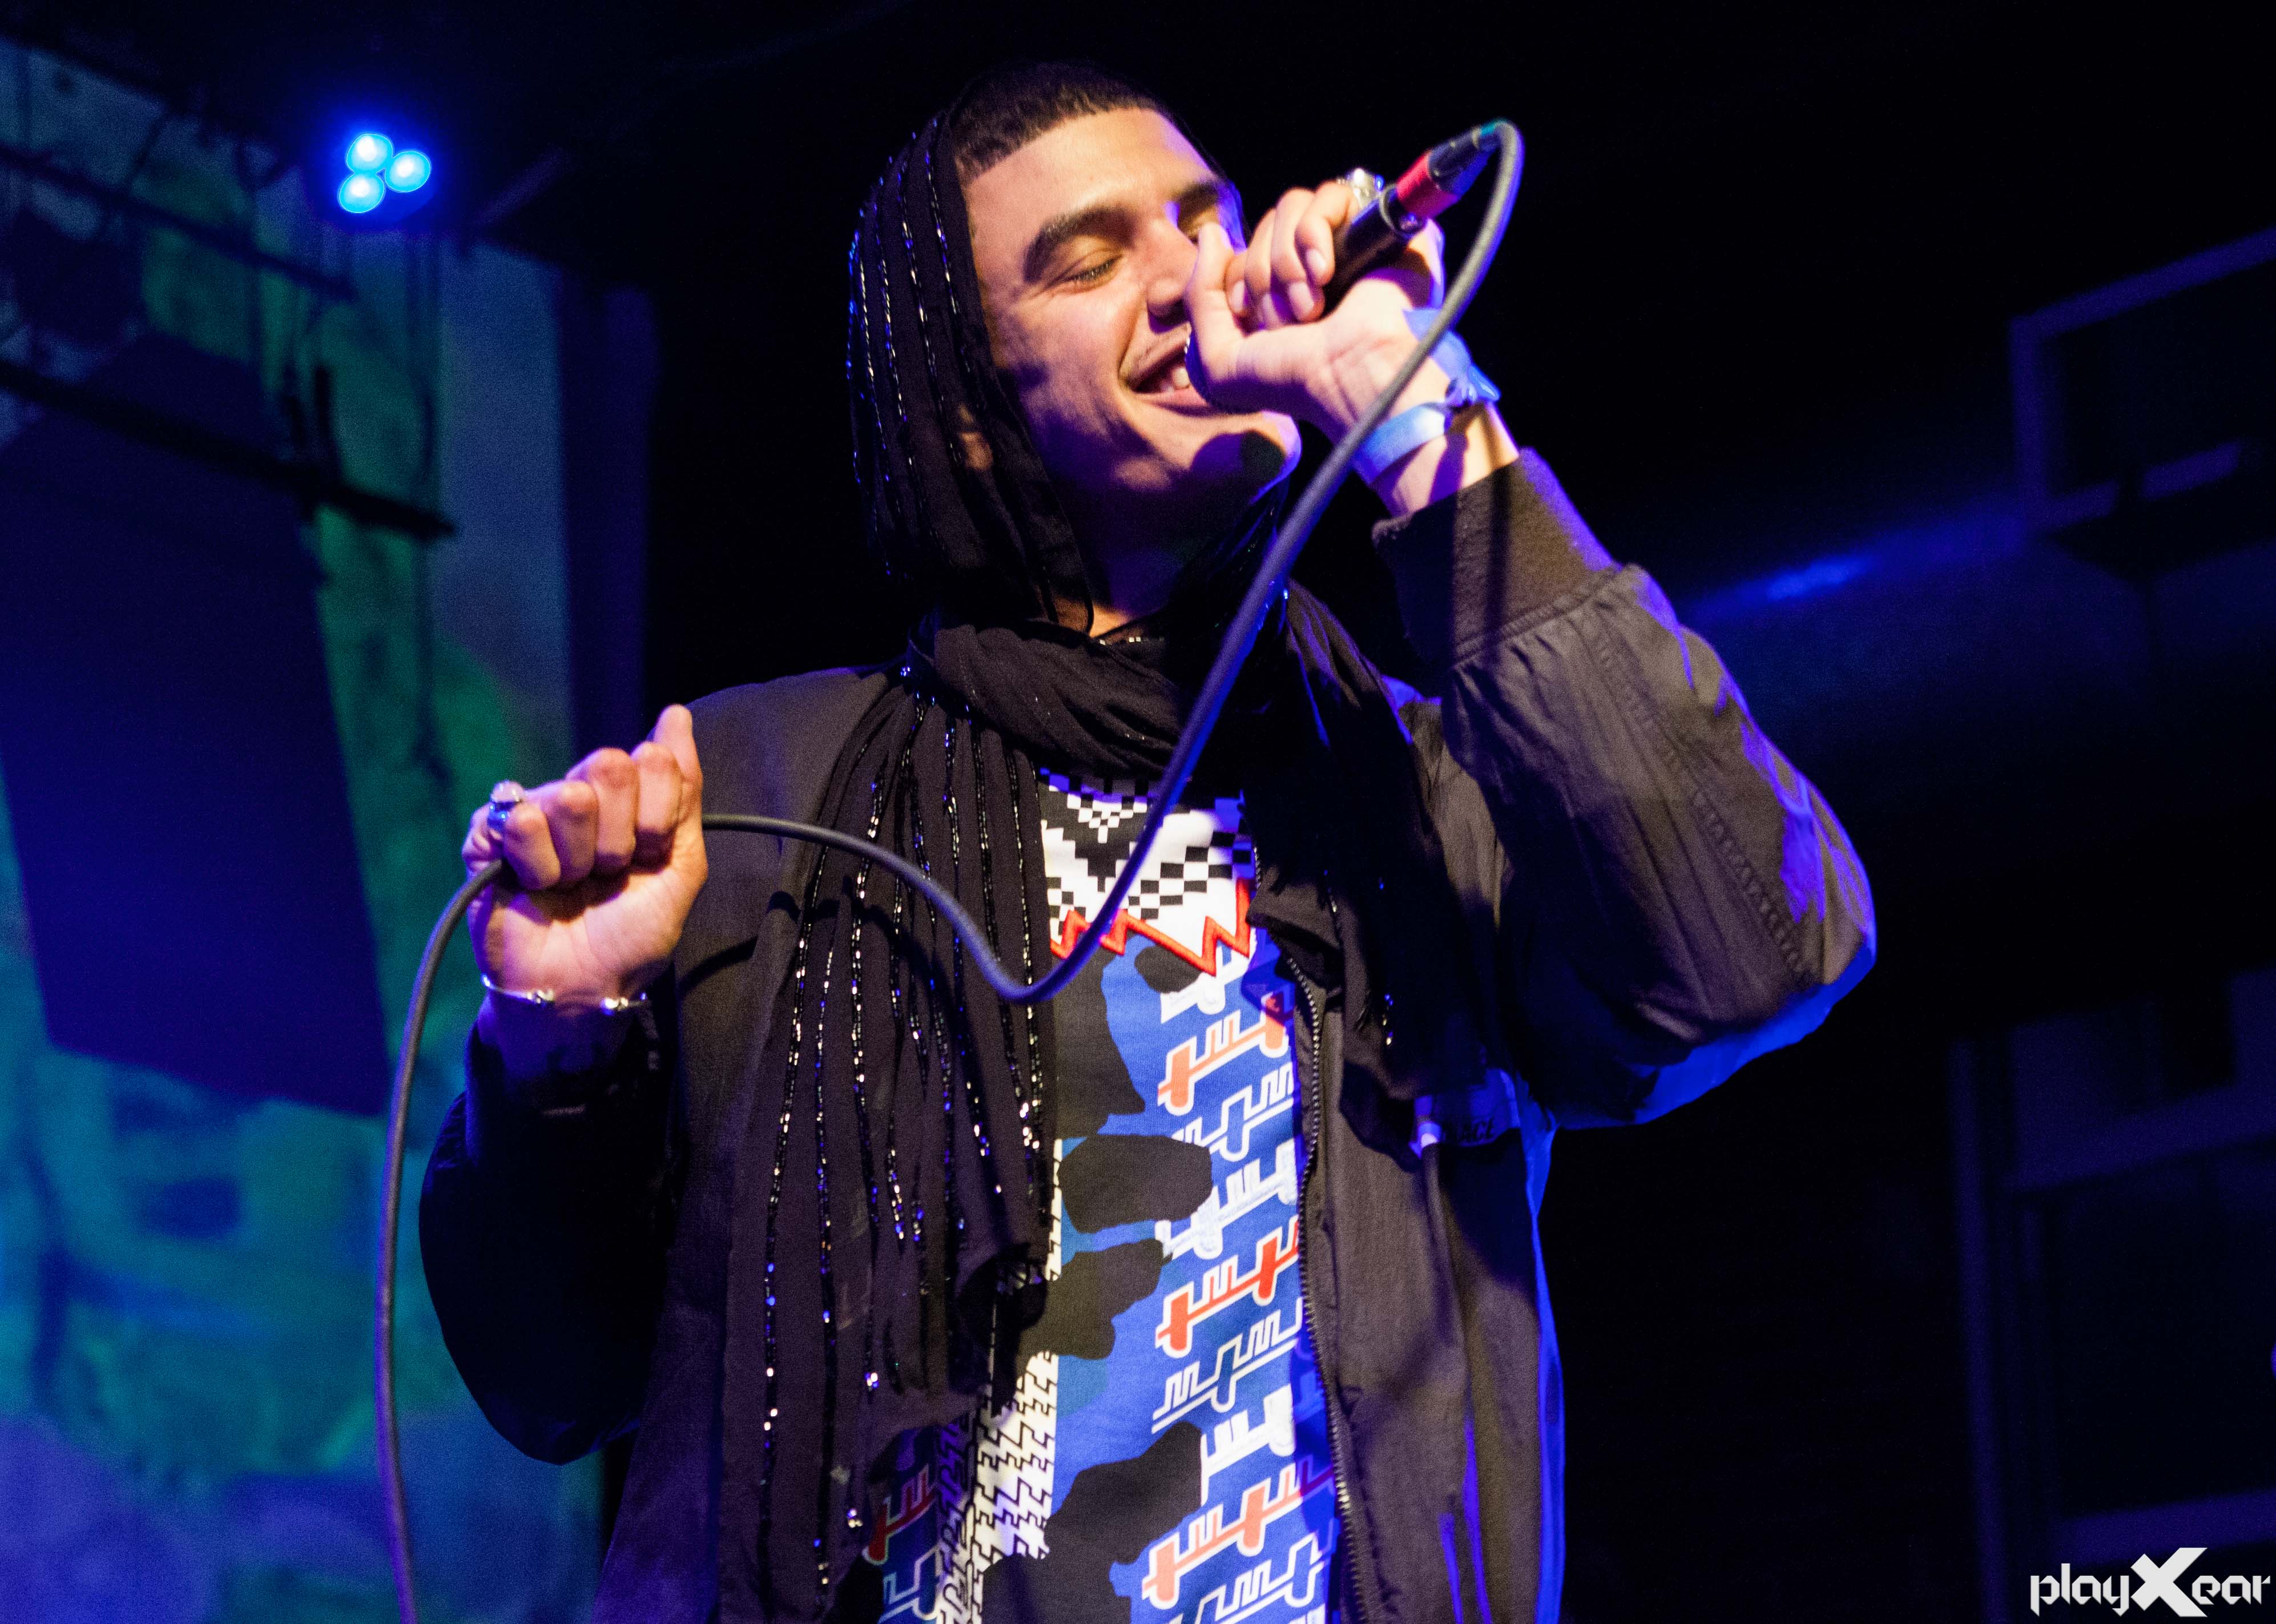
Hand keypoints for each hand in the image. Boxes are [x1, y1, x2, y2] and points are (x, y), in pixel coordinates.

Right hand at [462, 705, 706, 1033]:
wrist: (582, 989)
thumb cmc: (630, 933)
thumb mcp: (680, 864)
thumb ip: (684, 789)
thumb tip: (677, 712)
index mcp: (628, 797)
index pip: (654, 759)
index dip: (658, 819)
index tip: (650, 858)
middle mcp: (580, 795)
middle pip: (610, 764)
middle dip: (622, 836)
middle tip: (608, 873)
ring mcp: (532, 812)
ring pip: (568, 796)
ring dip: (579, 858)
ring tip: (571, 885)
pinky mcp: (487, 835)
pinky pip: (519, 818)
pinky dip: (537, 864)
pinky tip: (534, 885)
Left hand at [1185, 179, 1450, 438]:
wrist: (1352, 379)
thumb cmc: (1290, 380)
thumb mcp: (1219, 359)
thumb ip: (1200, 296)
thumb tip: (1213, 232)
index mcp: (1279, 294)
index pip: (1241, 250)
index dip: (1235, 275)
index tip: (1246, 312)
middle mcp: (1310, 268)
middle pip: (1264, 226)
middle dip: (1263, 275)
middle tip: (1289, 321)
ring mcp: (1343, 245)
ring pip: (1291, 206)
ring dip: (1287, 261)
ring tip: (1310, 306)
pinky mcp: (1374, 228)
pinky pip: (1331, 196)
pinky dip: (1314, 232)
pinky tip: (1324, 273)